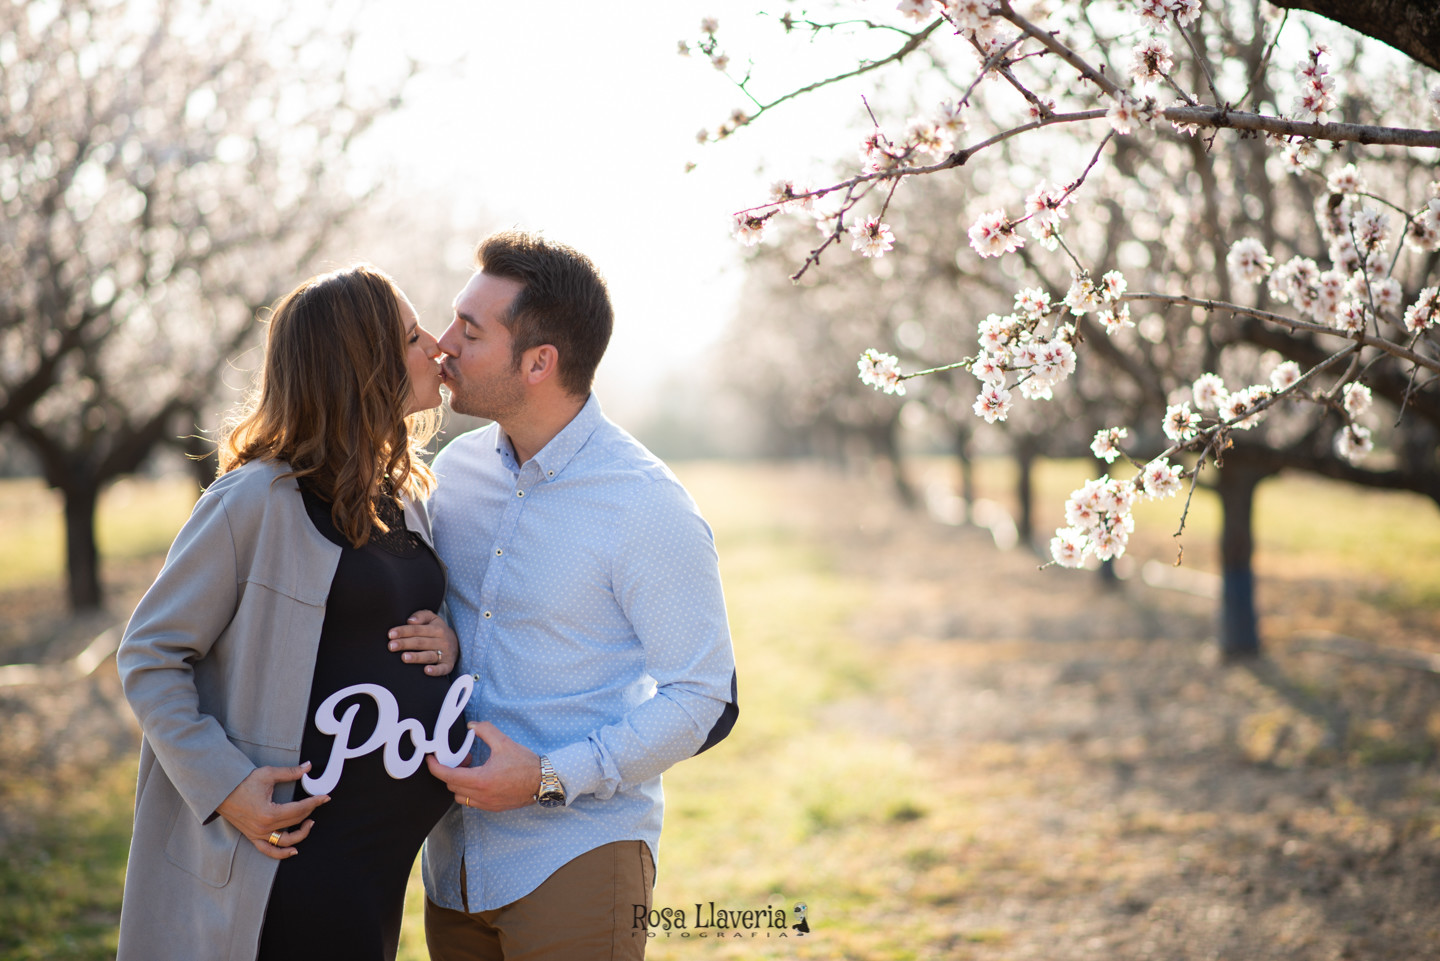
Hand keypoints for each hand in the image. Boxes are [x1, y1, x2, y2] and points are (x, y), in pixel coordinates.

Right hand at [215, 762, 329, 859]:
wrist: (221, 792)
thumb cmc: (242, 782)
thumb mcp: (268, 774)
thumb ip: (290, 773)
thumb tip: (307, 767)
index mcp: (269, 813)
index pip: (299, 809)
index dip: (315, 802)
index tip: (325, 797)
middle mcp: (264, 827)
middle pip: (295, 822)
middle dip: (310, 811)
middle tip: (318, 802)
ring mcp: (258, 835)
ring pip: (285, 841)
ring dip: (301, 835)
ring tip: (310, 823)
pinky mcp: (253, 837)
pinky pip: (269, 850)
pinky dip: (281, 853)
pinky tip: (293, 850)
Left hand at [387, 609, 456, 674]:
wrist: (458, 644)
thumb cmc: (438, 631)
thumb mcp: (433, 619)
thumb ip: (421, 616)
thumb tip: (410, 621)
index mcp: (436, 629)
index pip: (417, 629)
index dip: (404, 631)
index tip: (391, 634)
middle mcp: (441, 641)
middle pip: (420, 642)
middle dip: (405, 644)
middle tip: (391, 646)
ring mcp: (445, 654)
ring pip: (429, 655)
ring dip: (416, 657)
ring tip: (404, 657)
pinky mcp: (448, 665)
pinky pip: (442, 669)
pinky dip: (435, 670)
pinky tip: (426, 670)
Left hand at [426, 722, 541, 811]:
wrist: (543, 782)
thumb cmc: (525, 763)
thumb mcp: (504, 743)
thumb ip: (485, 731)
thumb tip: (472, 726)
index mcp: (481, 780)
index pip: (448, 776)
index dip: (434, 767)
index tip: (430, 760)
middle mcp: (481, 795)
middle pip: (451, 786)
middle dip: (450, 771)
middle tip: (461, 758)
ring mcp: (486, 804)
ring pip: (460, 796)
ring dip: (459, 783)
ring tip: (471, 770)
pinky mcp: (492, 808)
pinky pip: (471, 802)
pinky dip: (469, 791)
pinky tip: (480, 779)